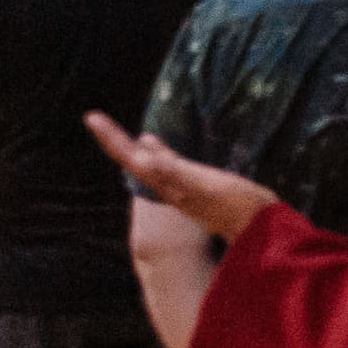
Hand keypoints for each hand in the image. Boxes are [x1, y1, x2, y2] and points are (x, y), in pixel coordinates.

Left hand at [84, 117, 275, 241]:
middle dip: (115, 140)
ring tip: (123, 132)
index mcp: (167, 182)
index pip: (131, 158)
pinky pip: (165, 165)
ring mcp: (180, 188)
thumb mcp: (203, 185)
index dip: (112, 138)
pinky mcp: (194, 187)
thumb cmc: (235, 205)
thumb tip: (142, 152)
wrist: (256, 229)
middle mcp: (167, 186)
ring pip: (146, 164)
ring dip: (131, 147)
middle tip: (95, 119)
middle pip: (133, 160)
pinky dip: (156, 152)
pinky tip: (157, 145)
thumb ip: (172, 170)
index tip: (92, 118)